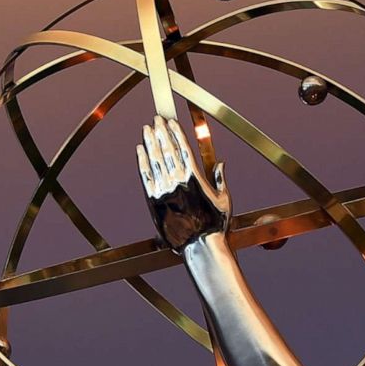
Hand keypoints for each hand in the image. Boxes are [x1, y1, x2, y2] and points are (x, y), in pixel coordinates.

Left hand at [136, 115, 230, 251]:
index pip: (183, 147)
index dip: (175, 132)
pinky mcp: (153, 200)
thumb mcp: (224, 200)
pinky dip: (142, 160)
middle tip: (156, 119)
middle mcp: (178, 180)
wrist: (198, 246)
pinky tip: (140, 149)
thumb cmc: (214, 225)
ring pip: (155, 159)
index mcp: (195, 177)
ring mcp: (164, 189)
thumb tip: (221, 164)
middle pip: (167, 149)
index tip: (171, 121)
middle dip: (161, 132)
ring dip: (150, 141)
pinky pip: (145, 175)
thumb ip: (220, 179)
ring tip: (147, 129)